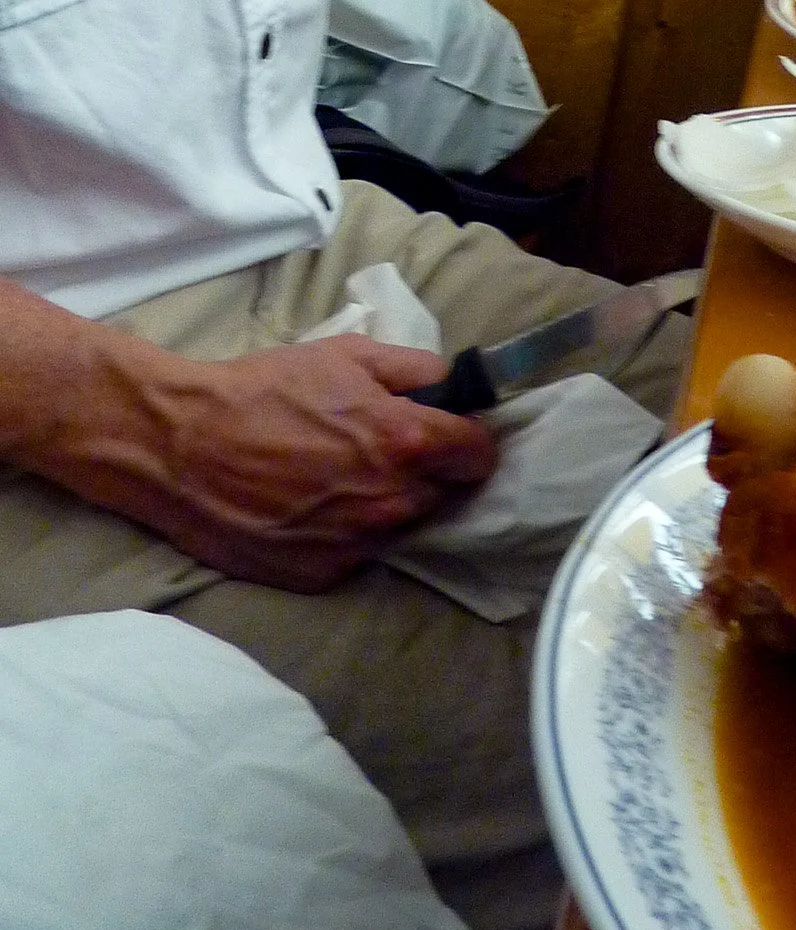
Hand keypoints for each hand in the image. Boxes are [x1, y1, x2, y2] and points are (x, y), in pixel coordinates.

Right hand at [84, 334, 497, 592]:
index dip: (468, 441)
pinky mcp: (323, 575)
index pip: (479, 456)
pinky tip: (310, 507)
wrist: (182, 447)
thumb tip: (452, 385)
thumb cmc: (264, 390)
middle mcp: (392, 501)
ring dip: (387, 505)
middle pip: (444, 494)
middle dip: (426, 473)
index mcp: (407, 442)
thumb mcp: (346, 354)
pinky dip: (346, 533)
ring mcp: (358, 544)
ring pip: (401, 526)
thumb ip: (415, 368)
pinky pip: (358, 552)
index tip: (451, 435)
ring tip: (340, 478)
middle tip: (384, 451)